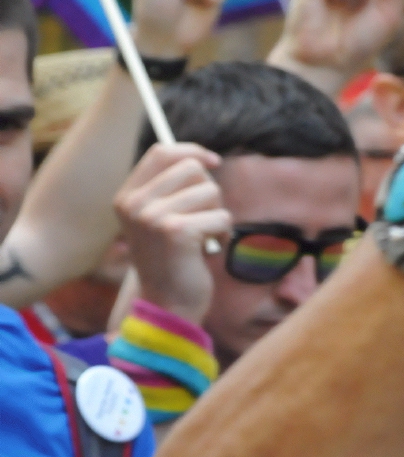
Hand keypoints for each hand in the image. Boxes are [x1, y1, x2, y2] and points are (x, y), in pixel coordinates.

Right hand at [114, 144, 228, 324]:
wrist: (167, 304)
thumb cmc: (174, 260)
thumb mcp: (162, 219)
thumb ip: (173, 190)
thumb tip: (204, 158)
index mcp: (127, 197)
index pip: (162, 152)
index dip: (193, 152)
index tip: (214, 162)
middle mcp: (134, 203)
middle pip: (192, 168)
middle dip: (210, 192)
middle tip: (202, 220)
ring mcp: (152, 216)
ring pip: (211, 191)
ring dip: (218, 215)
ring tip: (203, 238)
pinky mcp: (177, 231)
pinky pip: (222, 216)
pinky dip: (224, 234)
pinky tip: (209, 251)